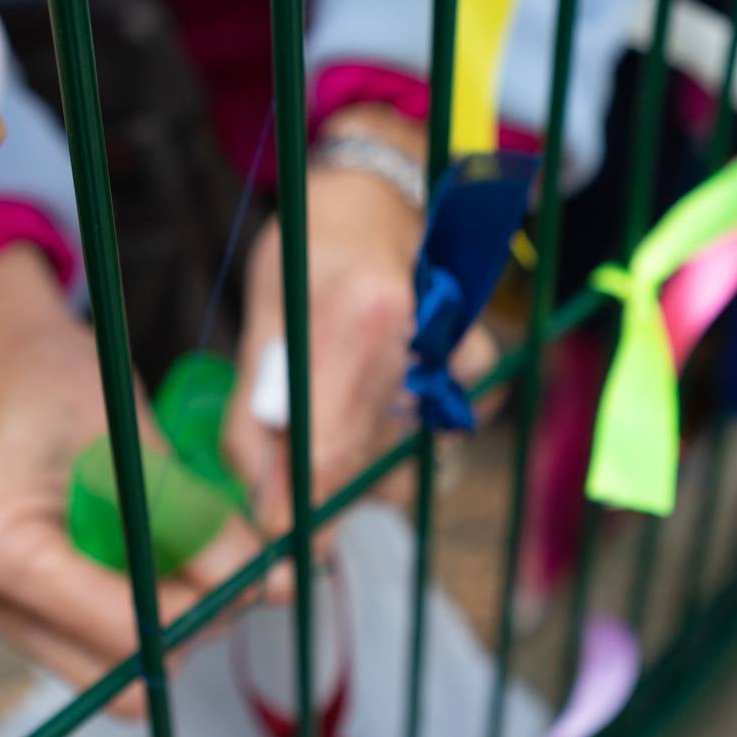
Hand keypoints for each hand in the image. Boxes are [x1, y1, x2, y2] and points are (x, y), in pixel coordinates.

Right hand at [0, 248, 262, 714]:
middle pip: (125, 680)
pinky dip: (157, 617)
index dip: (201, 606)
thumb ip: (195, 514)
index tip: (250, 565)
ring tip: (197, 551)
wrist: (13, 370)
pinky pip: (116, 653)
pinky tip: (168, 560)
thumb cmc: (62, 386)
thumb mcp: (135, 438)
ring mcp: (13, 619)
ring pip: (126, 677)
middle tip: (229, 564)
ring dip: (177, 625)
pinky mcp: (38, 622)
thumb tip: (272, 583)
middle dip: (189, 628)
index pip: (124, 629)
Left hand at [223, 108, 503, 572]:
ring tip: (334, 436)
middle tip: (296, 512)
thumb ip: (256, 410)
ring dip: (368, 474)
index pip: (328, 448)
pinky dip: (409, 439)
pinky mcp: (480, 363)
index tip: (280, 544)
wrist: (379, 192)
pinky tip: (386, 402)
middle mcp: (416, 336)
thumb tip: (259, 502)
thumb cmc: (309, 249)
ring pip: (410, 463)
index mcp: (354, 317)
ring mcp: (457, 351)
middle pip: (371, 465)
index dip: (302, 510)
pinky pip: (443, 437)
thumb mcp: (263, 316)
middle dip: (328, 502)